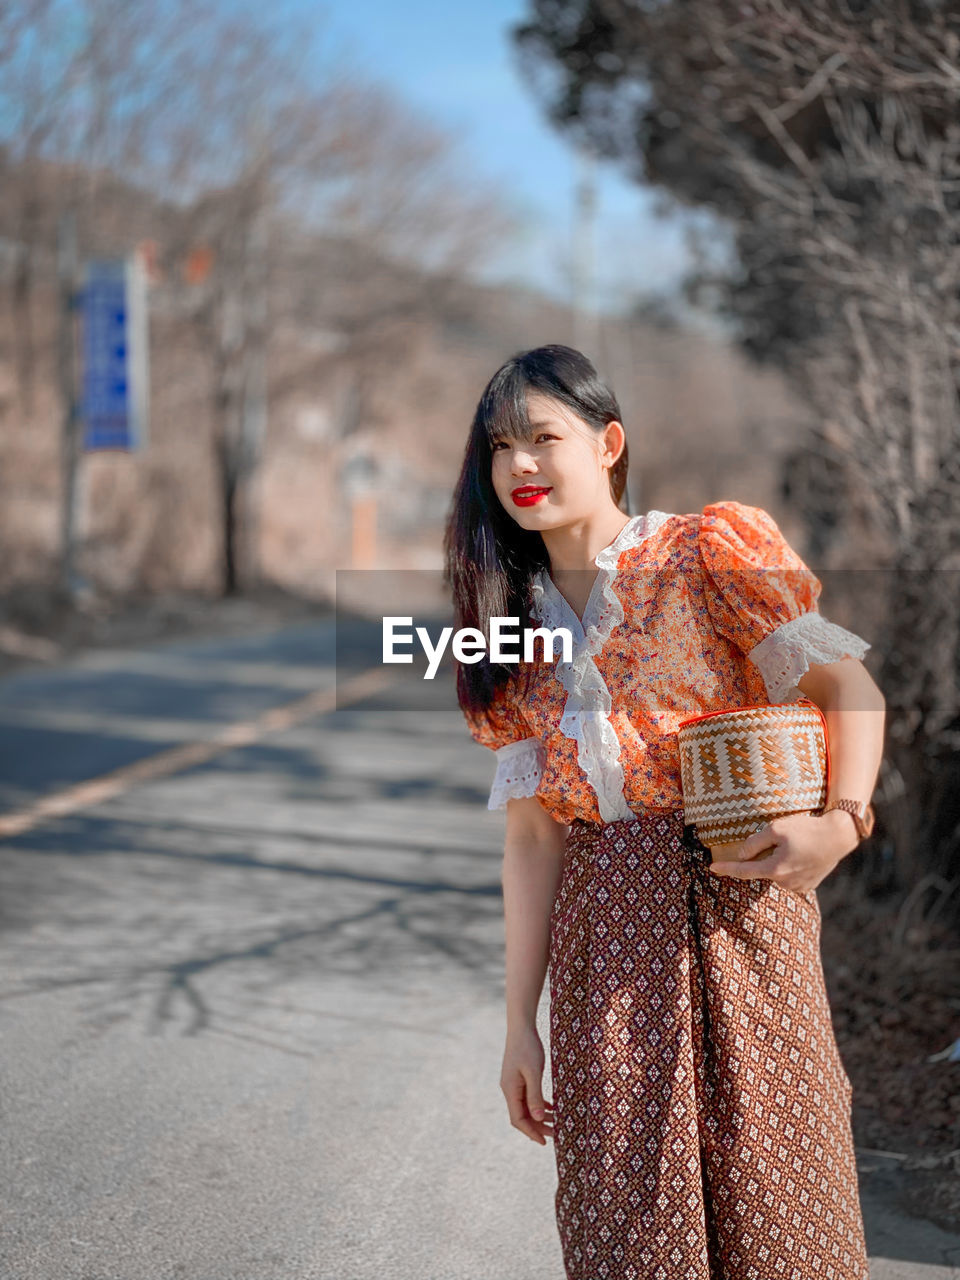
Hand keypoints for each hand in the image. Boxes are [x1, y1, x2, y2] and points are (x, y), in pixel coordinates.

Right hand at [501, 1024, 554, 1145]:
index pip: (518, 1119)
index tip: (545, 1142)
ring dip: (540, 1116)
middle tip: (556, 1134)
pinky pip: (528, 1097)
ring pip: (526, 1107)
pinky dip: (539, 1104)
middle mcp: (509, 1089)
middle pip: (522, 1115)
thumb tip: (538, 1118)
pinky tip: (552, 1106)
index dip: (531, 1132)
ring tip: (557, 1122)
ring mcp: (514, 1083)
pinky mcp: (519, 1077)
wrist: (521, 1026)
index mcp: (510, 1090)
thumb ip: (535, 1095)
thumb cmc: (528, 1047)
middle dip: (538, 1127)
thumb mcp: (533, 1072)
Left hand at [706, 810, 858, 893]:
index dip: (726, 869)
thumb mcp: (776, 829)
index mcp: (775, 870)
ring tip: (797, 843)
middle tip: (784, 838)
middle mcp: (785, 883)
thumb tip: (742, 854)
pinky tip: (802, 852)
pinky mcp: (809, 885)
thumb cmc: (806, 829)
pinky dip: (790, 865)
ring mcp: (798, 887)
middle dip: (765, 855)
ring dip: (778, 860)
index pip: (743, 871)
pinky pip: (790, 875)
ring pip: (777, 872)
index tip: (712, 868)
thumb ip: (755, 842)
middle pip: (763, 868)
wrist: (839, 835)